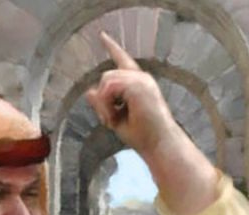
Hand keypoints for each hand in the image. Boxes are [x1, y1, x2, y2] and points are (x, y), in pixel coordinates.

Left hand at [84, 31, 185, 156]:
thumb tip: (89, 91)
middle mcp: (141, 78)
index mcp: (138, 83)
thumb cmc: (142, 135)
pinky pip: (109, 87)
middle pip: (107, 76)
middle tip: (109, 121)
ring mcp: (141, 80)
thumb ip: (102, 104)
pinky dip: (106, 104)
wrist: (159, 144)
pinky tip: (113, 117)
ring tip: (112, 120)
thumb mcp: (115, 118)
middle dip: (102, 100)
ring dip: (104, 103)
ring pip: (106, 81)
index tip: (102, 36)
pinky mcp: (138, 86)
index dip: (112, 47)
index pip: (123, 60)